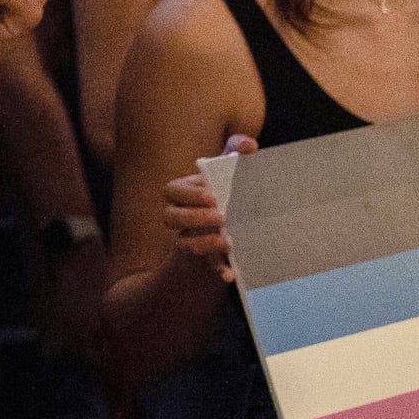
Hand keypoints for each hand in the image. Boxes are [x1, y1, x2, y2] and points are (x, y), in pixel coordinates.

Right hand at [166, 138, 248, 279]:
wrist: (227, 233)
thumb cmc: (225, 195)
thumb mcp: (228, 174)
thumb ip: (235, 154)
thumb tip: (248, 145)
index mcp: (185, 194)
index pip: (172, 190)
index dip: (189, 193)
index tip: (213, 193)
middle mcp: (182, 217)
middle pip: (170, 216)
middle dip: (193, 216)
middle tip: (221, 214)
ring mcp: (190, 238)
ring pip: (182, 242)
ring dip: (202, 240)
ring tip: (226, 239)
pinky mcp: (204, 259)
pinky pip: (205, 266)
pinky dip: (217, 270)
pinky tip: (230, 273)